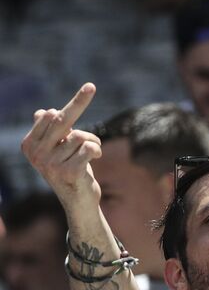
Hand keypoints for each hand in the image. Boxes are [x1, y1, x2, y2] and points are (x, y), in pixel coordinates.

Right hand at [21, 84, 100, 206]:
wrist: (79, 203)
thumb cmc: (69, 170)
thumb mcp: (57, 149)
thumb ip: (50, 131)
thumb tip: (43, 111)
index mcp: (29, 146)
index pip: (46, 115)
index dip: (66, 111)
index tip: (77, 104)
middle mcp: (36, 155)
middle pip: (60, 119)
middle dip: (79, 101)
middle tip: (91, 86)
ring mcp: (51, 165)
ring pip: (80, 136)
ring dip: (93, 141)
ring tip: (93, 152)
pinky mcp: (69, 172)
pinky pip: (89, 148)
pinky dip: (97, 150)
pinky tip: (96, 158)